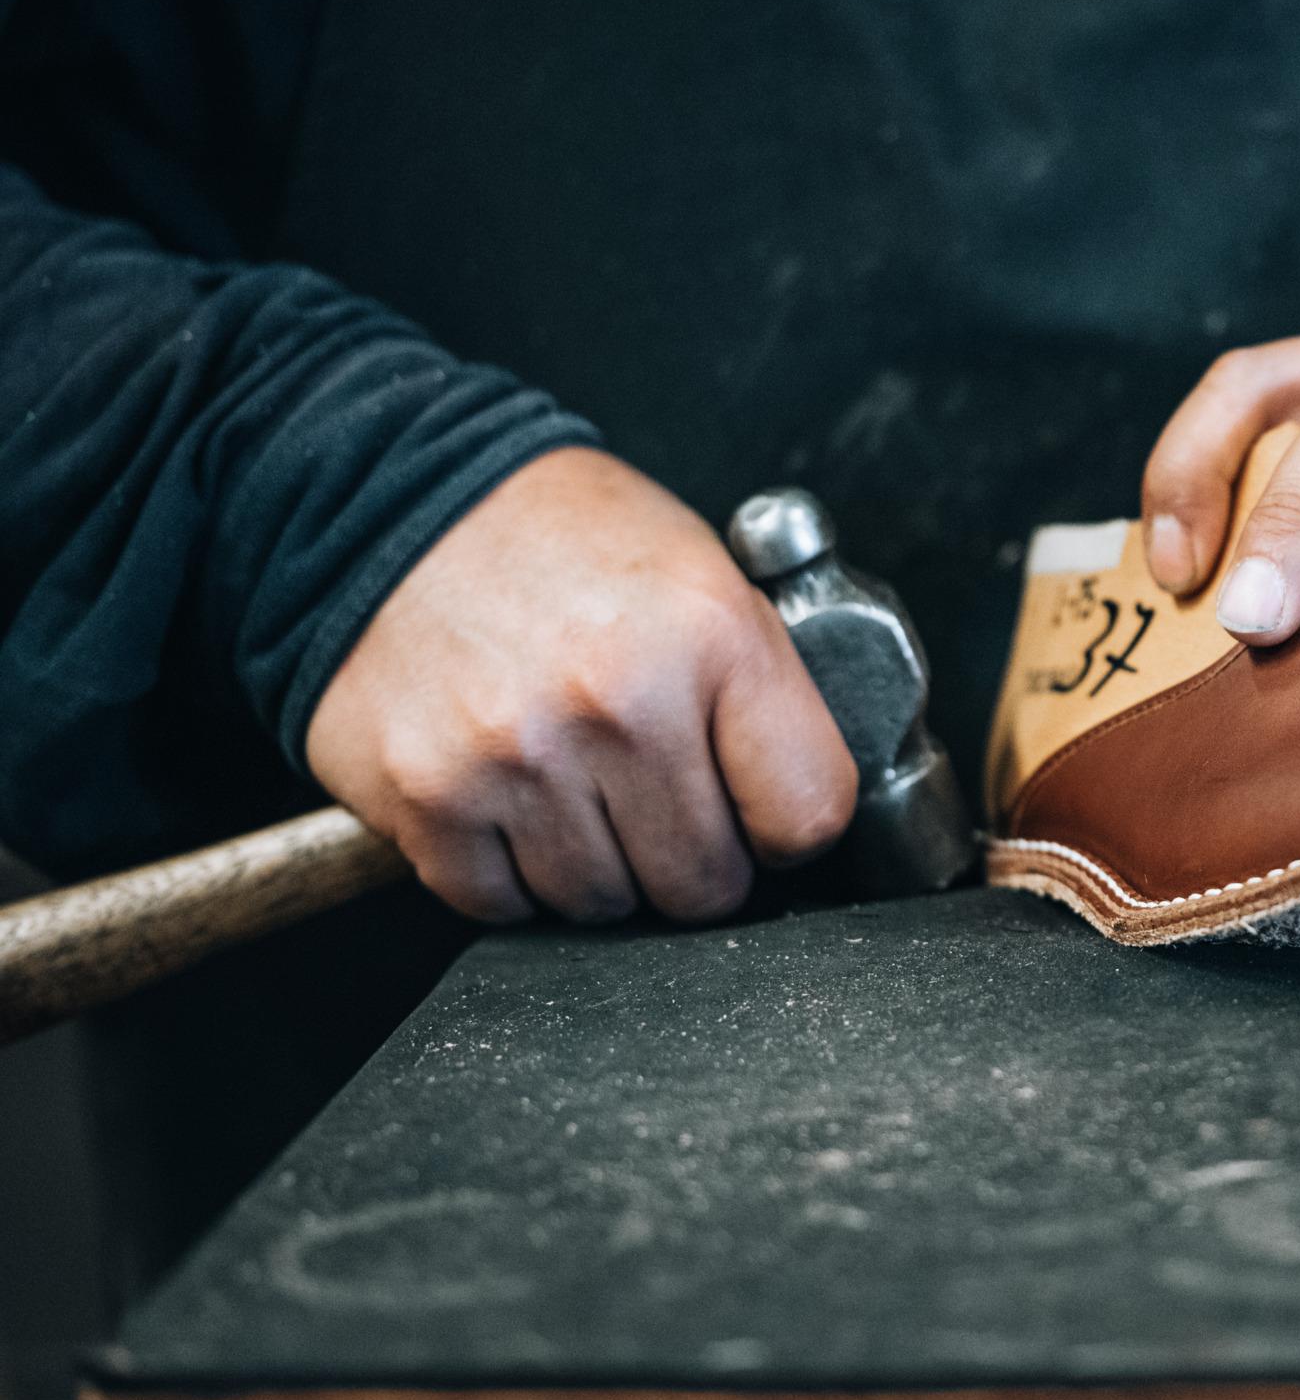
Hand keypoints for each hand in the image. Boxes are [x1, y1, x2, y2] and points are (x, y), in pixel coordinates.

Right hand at [305, 448, 856, 923]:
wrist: (392, 495)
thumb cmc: (564, 541)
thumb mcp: (706, 576)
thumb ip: (765, 696)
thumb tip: (804, 819)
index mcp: (713, 637)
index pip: (807, 815)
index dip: (785, 826)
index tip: (755, 809)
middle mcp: (618, 701)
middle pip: (705, 885)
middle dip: (691, 858)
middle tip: (656, 797)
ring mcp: (517, 755)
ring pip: (604, 904)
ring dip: (598, 867)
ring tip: (575, 781)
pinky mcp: (428, 798)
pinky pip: (502, 904)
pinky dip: (511, 875)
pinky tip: (510, 798)